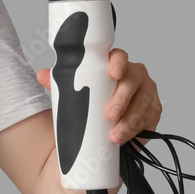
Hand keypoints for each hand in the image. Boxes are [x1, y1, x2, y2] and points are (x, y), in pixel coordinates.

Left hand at [36, 47, 162, 144]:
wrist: (100, 134)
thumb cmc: (89, 106)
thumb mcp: (74, 95)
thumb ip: (59, 84)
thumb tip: (42, 75)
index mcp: (115, 66)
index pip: (119, 56)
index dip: (118, 62)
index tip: (112, 73)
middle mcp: (134, 76)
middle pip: (133, 80)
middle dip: (122, 98)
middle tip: (110, 113)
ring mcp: (146, 94)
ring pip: (141, 103)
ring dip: (129, 120)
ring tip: (115, 134)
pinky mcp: (152, 112)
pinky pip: (147, 120)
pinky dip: (135, 130)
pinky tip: (125, 137)